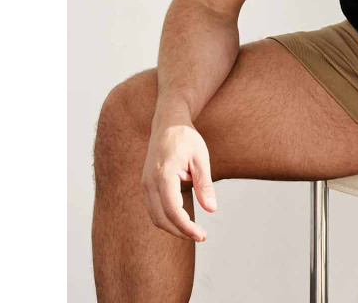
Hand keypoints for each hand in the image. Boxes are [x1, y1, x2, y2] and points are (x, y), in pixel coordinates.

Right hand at [141, 112, 217, 241]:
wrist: (168, 122)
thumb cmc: (186, 138)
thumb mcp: (201, 158)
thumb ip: (205, 184)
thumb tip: (212, 210)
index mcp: (164, 175)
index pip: (173, 211)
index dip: (187, 227)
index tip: (202, 235)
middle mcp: (150, 182)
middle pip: (161, 218)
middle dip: (180, 231)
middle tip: (201, 235)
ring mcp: (145, 184)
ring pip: (155, 216)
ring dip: (173, 227)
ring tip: (193, 230)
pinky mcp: (146, 184)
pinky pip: (153, 208)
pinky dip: (166, 217)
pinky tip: (183, 218)